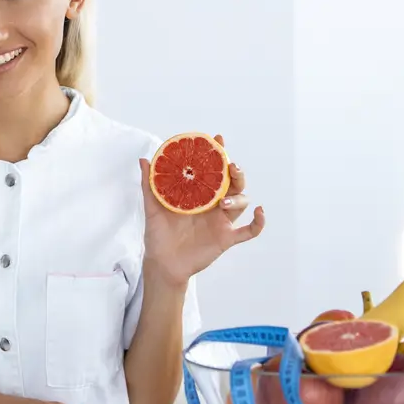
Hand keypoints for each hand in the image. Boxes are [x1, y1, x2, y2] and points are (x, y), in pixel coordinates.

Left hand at [139, 133, 265, 288]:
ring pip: (241, 202)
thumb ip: (149, 184)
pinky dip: (259, 222)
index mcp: (198, 194)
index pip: (212, 170)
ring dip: (238, 198)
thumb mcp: (152, 208)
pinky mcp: (226, 238)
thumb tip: (144, 160)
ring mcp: (222, 221)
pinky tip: (260, 211)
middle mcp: (213, 205)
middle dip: (235, 172)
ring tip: (223, 202)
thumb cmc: (158, 235)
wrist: (162, 263)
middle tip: (230, 166)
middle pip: (233, 183)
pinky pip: (249, 231)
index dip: (218, 154)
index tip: (217, 139)